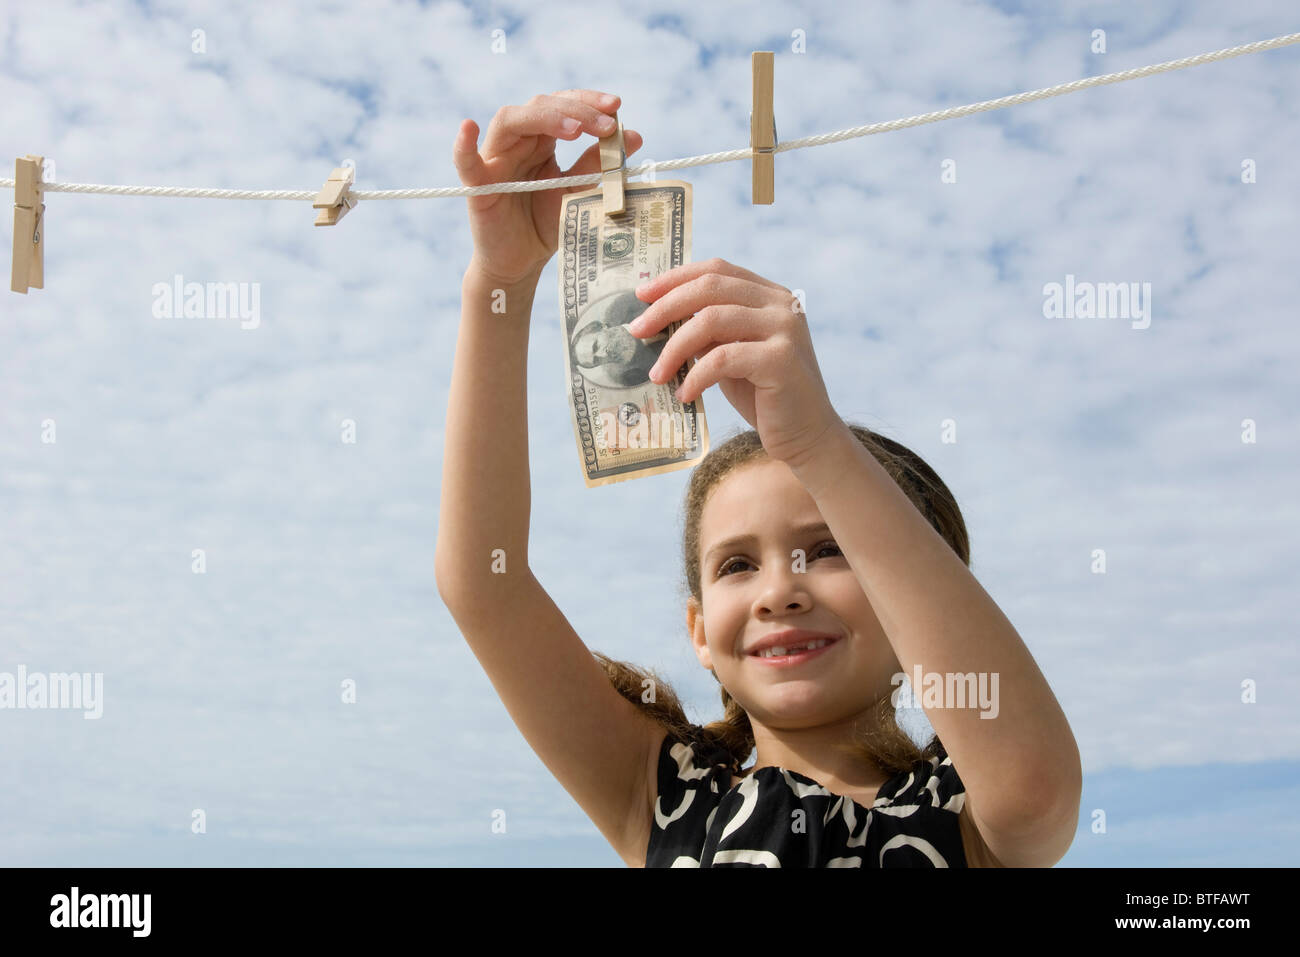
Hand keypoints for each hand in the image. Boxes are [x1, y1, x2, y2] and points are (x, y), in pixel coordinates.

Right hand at [453, 89, 644, 286]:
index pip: (564, 105)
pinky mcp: (477, 185)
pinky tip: (468, 128)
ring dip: (543, 118)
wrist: (521, 263)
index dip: (588, 101)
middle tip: (607, 124)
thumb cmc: (547, 224)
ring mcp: (495, 159)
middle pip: (540, 106)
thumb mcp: (579, 192)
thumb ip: (599, 165)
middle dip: (577, 110)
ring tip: (575, 130)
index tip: (617, 107)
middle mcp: (518, 142)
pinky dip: (463, 145)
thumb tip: (633, 135)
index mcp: (542, 140)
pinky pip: (465, 161)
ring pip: (510, 121)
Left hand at [628, 258, 843, 467]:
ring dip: (674, 348)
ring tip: (657, 375)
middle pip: (710, 287)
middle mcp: (780, 304)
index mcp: (769, 295)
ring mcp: (784, 328)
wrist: (805, 435)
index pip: (716, 270)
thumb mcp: (730, 355)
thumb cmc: (763, 396)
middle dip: (665, 307)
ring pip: (711, 320)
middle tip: (637, 331)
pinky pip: (722, 358)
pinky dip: (696, 376)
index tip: (641, 294)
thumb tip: (656, 318)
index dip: (675, 278)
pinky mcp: (781, 359)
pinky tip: (684, 394)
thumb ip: (707, 331)